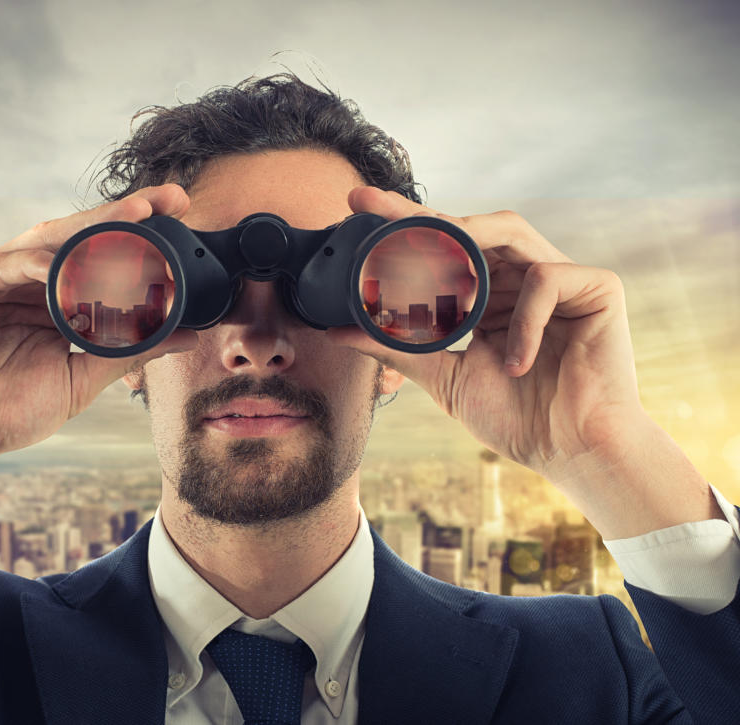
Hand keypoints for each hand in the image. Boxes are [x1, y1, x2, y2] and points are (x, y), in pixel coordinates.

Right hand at [0, 184, 198, 523]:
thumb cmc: (9, 410)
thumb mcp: (82, 376)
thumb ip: (132, 350)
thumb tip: (189, 335)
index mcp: (60, 300)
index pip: (106, 259)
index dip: (143, 239)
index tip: (184, 217)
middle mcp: (32, 280)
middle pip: (84, 239)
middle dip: (127, 216)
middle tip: (170, 198)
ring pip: (49, 241)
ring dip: (91, 226)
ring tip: (135, 214)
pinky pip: (4, 263)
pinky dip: (35, 262)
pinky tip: (64, 262)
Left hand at [328, 186, 646, 485]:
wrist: (571, 453)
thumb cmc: (516, 417)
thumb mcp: (444, 375)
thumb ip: (395, 348)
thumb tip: (336, 330)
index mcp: (490, 293)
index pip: (444, 247)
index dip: (403, 225)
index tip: (357, 206)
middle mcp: (520, 277)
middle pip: (469, 225)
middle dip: (418, 214)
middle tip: (370, 202)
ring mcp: (561, 278)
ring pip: (508, 230)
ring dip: (465, 240)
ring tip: (431, 264)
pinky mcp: (598, 287)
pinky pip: (546, 278)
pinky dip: (523, 318)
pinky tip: (513, 361)